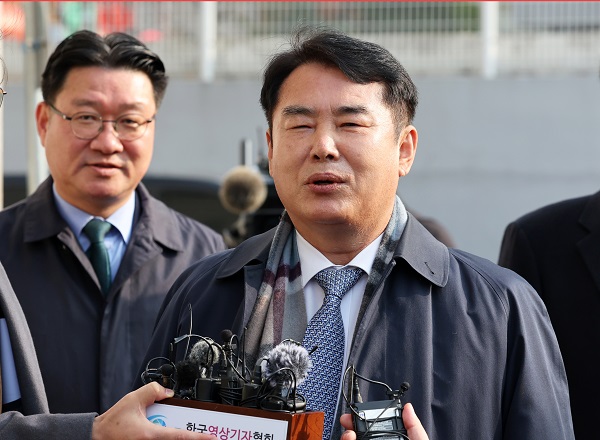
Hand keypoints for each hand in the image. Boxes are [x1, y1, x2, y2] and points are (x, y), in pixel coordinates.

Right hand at [92, 383, 215, 439]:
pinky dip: (170, 437)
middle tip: (209, 436)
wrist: (96, 437)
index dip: (200, 437)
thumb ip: (152, 391)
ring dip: (180, 436)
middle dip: (193, 437)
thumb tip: (167, 391)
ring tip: (192, 431)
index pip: (181, 436)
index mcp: (151, 435)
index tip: (213, 438)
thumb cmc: (112, 424)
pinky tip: (175, 432)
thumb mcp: (133, 400)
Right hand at [340, 403, 428, 439]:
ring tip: (349, 434)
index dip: (363, 420)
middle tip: (347, 421)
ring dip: (346, 436)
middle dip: (350, 426)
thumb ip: (414, 427)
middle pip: (358, 436)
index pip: (373, 430)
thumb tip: (408, 408)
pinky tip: (349, 439)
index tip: (356, 413)